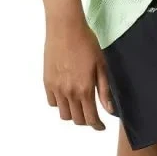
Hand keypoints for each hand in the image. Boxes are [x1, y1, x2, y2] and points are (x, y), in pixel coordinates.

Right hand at [43, 16, 114, 130]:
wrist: (65, 28)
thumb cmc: (86, 42)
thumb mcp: (101, 64)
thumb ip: (104, 89)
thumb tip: (109, 109)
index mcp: (85, 89)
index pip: (90, 118)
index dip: (97, 126)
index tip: (101, 126)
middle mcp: (69, 92)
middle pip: (77, 119)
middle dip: (86, 120)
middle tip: (92, 113)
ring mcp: (56, 88)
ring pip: (63, 114)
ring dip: (72, 113)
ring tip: (79, 105)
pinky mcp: (47, 82)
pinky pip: (52, 102)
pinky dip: (60, 104)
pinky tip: (66, 95)